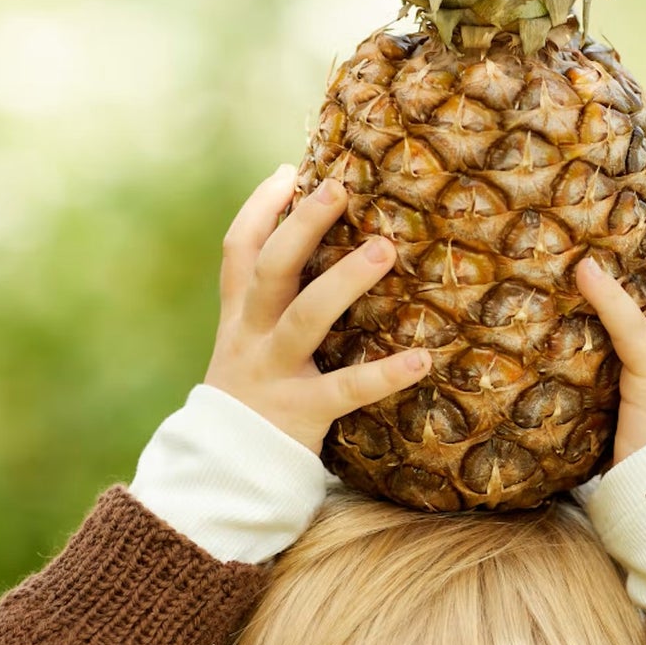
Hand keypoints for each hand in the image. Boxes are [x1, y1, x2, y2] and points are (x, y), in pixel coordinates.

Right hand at [203, 164, 430, 456]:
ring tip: (384, 249)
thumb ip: (267, 303)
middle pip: (272, 269)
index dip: (260, 208)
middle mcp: (251, 337)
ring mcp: (274, 373)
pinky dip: (384, 374)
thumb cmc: (251, 398)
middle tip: (339, 187)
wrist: (222, 473)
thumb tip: (306, 246)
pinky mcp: (302, 412)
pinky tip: (422, 358)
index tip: (290, 171)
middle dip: (302, 225)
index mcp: (238, 316)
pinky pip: (347, 390)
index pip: (240, 249)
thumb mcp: (246, 344)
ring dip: (343, 280)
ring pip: (305, 318)